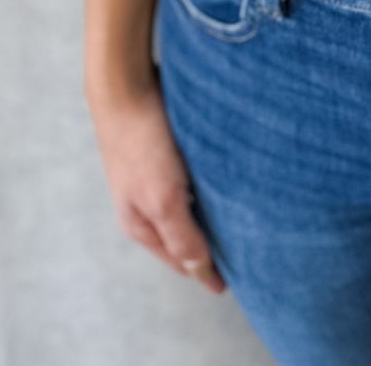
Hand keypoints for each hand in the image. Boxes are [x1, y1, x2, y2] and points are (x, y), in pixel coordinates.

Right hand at [88, 75, 226, 293]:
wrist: (124, 85)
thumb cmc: (141, 143)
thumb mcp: (163, 198)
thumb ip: (182, 236)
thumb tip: (200, 270)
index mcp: (141, 223)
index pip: (180, 260)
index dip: (206, 273)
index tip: (233, 284)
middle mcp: (145, 203)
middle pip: (183, 235)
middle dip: (209, 247)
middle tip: (245, 256)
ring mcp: (153, 176)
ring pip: (188, 206)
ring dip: (210, 216)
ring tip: (242, 221)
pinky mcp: (163, 150)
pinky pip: (190, 179)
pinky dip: (208, 187)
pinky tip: (227, 180)